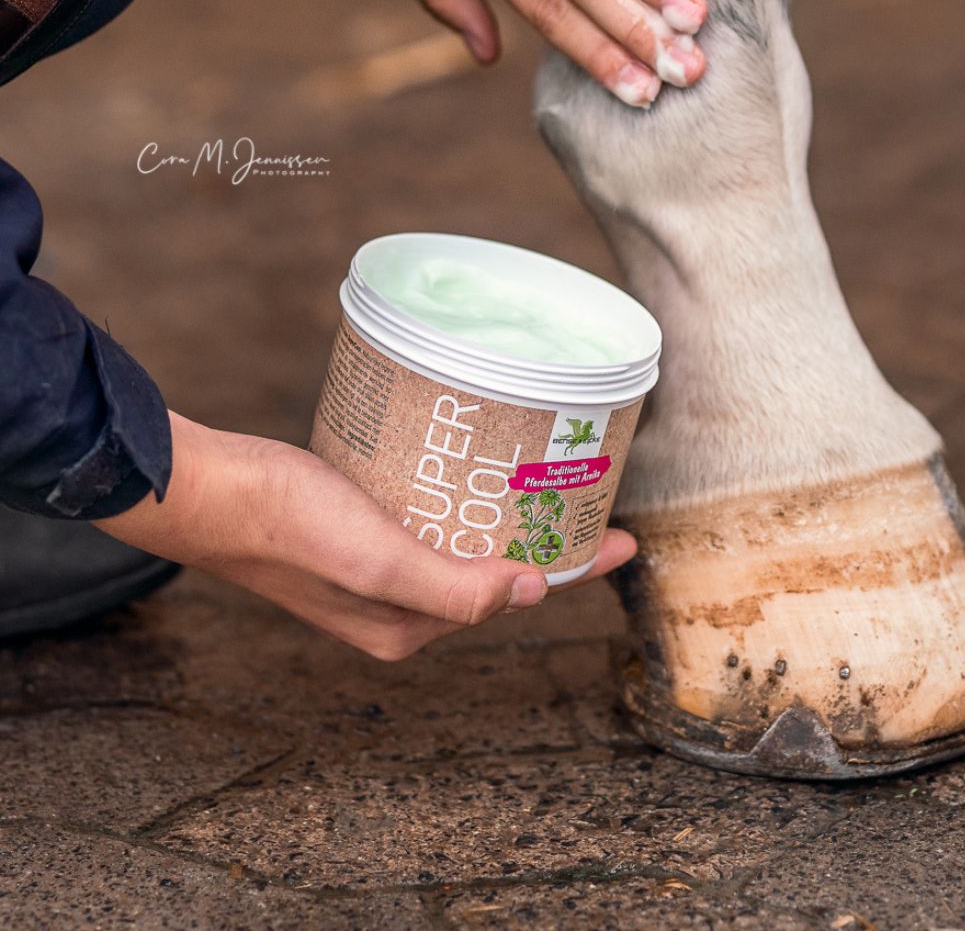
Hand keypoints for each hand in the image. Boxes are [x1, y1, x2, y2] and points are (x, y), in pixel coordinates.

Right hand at [96, 413, 635, 659]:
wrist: (210, 487)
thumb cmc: (288, 524)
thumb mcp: (379, 562)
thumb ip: (454, 588)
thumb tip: (532, 595)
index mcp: (409, 627)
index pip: (515, 596)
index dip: (573, 568)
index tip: (625, 534)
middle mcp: (398, 606)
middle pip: (496, 572)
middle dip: (548, 540)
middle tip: (592, 493)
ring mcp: (377, 568)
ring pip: (465, 543)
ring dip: (509, 517)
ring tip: (549, 479)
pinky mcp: (357, 528)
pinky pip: (432, 518)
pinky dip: (465, 498)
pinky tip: (476, 466)